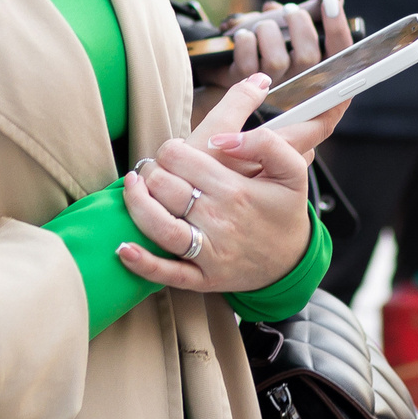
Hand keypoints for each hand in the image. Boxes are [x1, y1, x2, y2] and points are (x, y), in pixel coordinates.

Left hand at [116, 76, 313, 293]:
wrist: (293, 261)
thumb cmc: (285, 211)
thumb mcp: (292, 171)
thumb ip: (266, 143)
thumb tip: (222, 139)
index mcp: (235, 190)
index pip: (180, 157)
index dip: (170, 149)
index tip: (176, 153)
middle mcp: (218, 220)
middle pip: (162, 185)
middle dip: (151, 170)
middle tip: (156, 170)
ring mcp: (208, 252)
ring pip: (157, 225)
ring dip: (136, 203)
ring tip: (134, 188)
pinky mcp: (201, 278)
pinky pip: (165, 273)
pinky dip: (141, 262)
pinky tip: (124, 248)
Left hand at [206, 0, 355, 154]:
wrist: (229, 57)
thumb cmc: (269, 41)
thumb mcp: (293, 24)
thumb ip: (315, 6)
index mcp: (320, 70)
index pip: (340, 52)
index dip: (337, 25)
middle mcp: (300, 86)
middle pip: (309, 57)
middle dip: (298, 24)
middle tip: (288, 11)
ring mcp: (272, 90)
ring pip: (276, 61)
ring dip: (267, 31)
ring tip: (262, 26)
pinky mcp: (245, 88)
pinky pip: (247, 62)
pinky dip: (245, 40)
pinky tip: (243, 36)